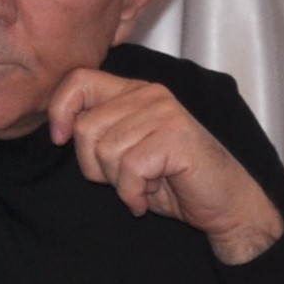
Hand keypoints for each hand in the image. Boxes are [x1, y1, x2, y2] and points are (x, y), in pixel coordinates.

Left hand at [47, 69, 283, 263]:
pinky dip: (134, 194)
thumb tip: (59, 128)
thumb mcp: (123, 151)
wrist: (224, 204)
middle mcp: (149, 94)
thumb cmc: (171, 181)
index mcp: (133, 91)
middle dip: (94, 165)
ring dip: (119, 182)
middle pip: (86, 127)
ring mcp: (164, 113)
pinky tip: (151, 194)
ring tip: (146, 182)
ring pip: (106, 151)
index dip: (59, 110)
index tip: (60, 139)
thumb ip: (97, 131)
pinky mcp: (176, 137)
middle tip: (125, 177)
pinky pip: (130, 169)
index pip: (79, 80)